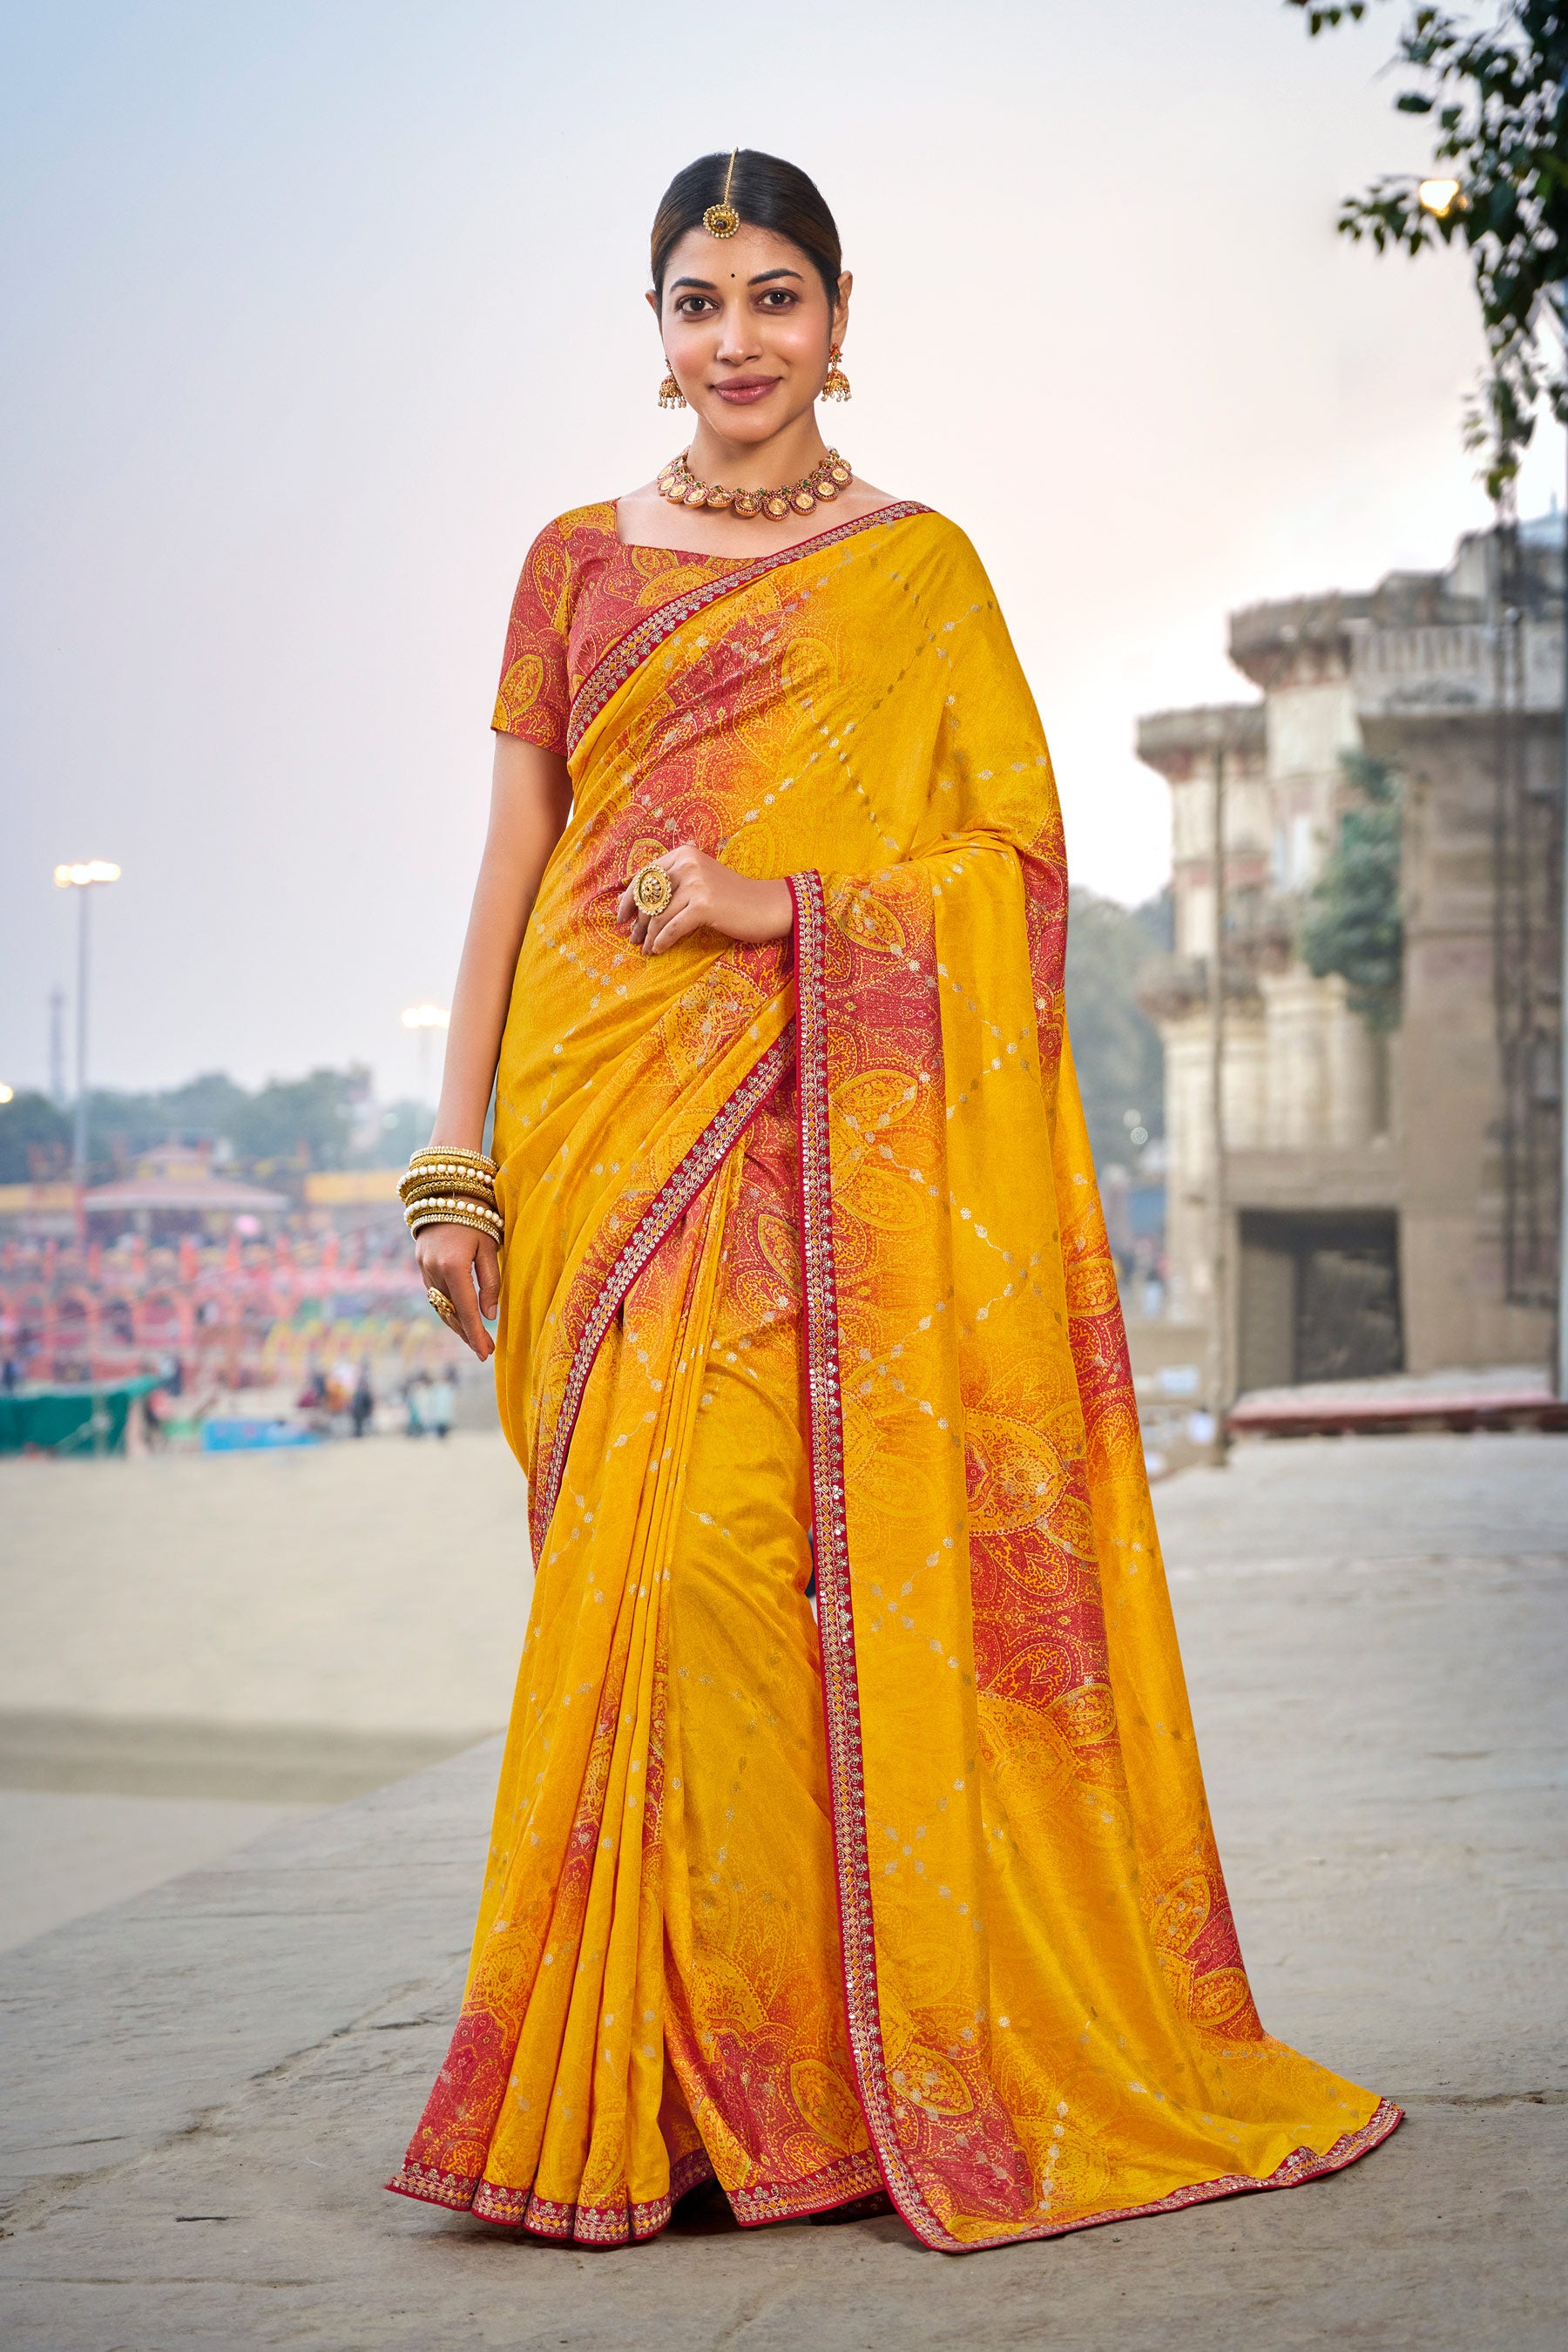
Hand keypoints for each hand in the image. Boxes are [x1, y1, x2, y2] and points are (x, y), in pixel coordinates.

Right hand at [414, 1222, 498, 1361]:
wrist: (444, 1192)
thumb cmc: (476, 1216)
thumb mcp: (489, 1247)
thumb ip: (490, 1282)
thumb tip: (490, 1315)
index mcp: (453, 1266)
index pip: (466, 1310)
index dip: (476, 1334)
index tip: (486, 1352)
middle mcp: (434, 1271)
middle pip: (451, 1313)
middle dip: (467, 1335)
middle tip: (484, 1352)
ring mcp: (424, 1269)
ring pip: (441, 1307)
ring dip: (457, 1325)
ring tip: (475, 1339)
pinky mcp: (422, 1266)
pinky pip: (435, 1295)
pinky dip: (448, 1309)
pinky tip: (460, 1318)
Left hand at [616, 842, 792, 955]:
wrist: (768, 906)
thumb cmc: (732, 898)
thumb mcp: (700, 880)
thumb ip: (671, 884)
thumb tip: (631, 902)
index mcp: (684, 854)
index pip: (644, 876)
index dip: (628, 899)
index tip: (620, 917)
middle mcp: (688, 864)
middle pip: (650, 897)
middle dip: (638, 921)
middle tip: (632, 939)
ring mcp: (697, 884)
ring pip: (659, 916)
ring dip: (648, 936)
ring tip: (644, 949)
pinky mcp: (704, 905)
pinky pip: (672, 928)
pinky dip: (662, 942)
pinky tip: (658, 950)